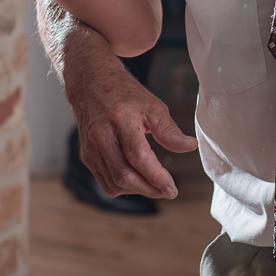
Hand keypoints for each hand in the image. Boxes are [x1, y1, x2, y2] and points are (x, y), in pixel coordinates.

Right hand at [69, 59, 196, 198]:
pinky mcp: (86, 156)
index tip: (172, 188)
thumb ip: (169, 130)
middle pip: (125, 175)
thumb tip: (189, 146)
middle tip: (167, 191)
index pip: (138, 156)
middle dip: (149, 189)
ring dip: (138, 190)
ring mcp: (91, 148)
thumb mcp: (152, 106)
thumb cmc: (124, 94)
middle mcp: (101, 135)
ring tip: (155, 185)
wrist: (92, 85)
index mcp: (120, 119)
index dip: (156, 176)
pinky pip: (106, 182)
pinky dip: (124, 187)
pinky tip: (137, 180)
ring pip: (115, 183)